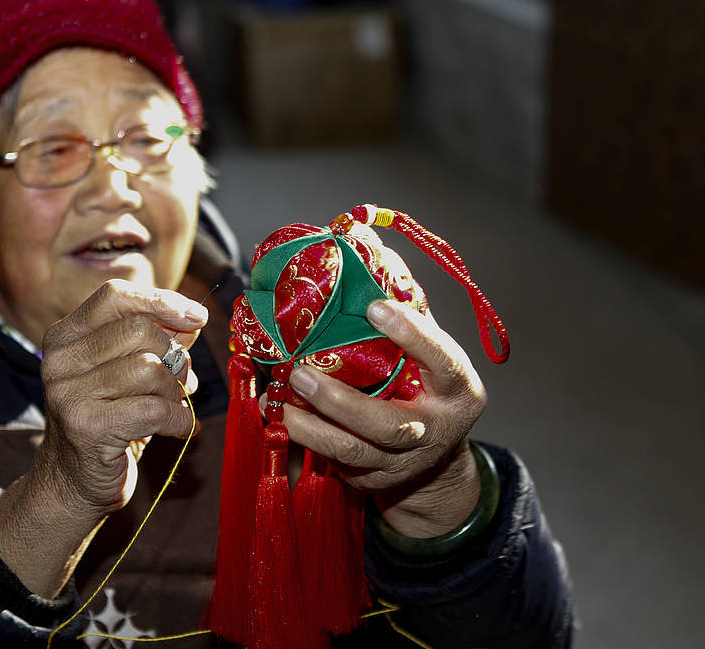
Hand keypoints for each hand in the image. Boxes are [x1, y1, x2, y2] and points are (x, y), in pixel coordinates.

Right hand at [0, 279, 206, 596]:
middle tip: (182, 381)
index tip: (196, 316)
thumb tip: (192, 320)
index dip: (161, 301)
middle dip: (175, 356)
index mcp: (64, 337)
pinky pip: (155, 409)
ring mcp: (68, 393)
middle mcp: (59, 360)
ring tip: (173, 407)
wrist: (73, 483)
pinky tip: (179, 428)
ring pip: (150, 368)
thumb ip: (153, 341)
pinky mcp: (86, 426)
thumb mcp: (123, 372)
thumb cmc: (107, 421)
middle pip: (140, 331)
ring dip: (175, 391)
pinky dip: (179, 420)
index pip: (114, 297)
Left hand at [281, 300, 486, 537]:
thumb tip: (372, 256)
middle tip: (300, 372)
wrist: (435, 465)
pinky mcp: (373, 481)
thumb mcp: (434, 359)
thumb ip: (410, 320)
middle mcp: (434, 432)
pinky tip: (280, 417)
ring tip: (277, 401)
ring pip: (354, 452)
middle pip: (389, 426)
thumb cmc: (428, 390)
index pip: (442, 361)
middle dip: (340, 402)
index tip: (373, 306)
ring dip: (310, 427)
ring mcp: (403, 463)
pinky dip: (305, 439)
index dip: (412, 335)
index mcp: (459, 392)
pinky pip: (335, 462)